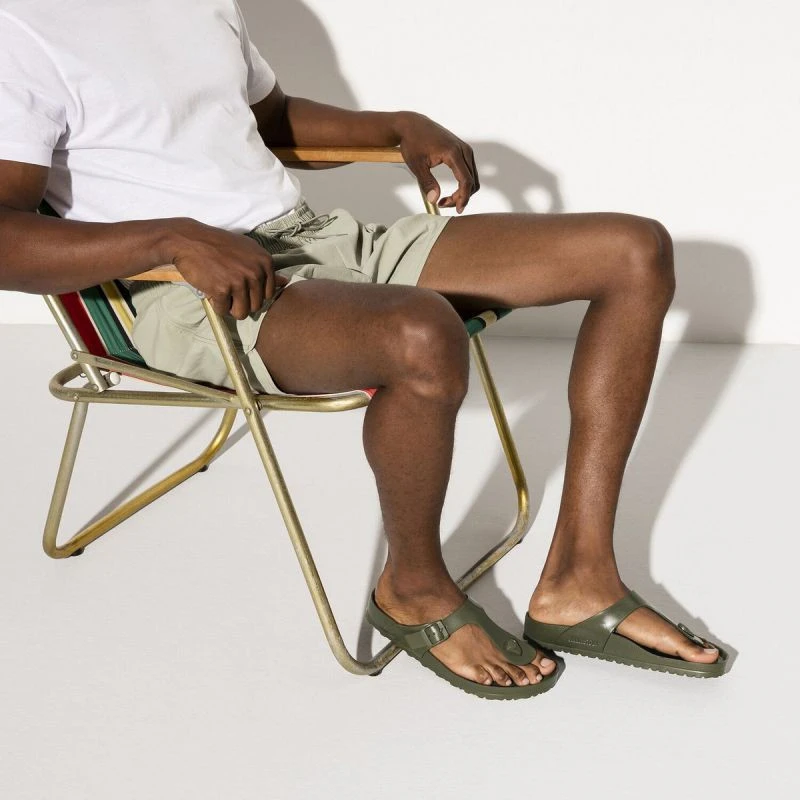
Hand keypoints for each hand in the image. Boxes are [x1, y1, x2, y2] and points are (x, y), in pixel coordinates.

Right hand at [164, 219, 286, 319]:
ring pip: (242, 313)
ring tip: (221, 292)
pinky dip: (216, 305)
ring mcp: (240, 281)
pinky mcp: (223, 289)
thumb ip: (265, 268)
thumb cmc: (218, 245)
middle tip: (227, 289)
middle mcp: (256, 272)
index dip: (253, 295)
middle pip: (256, 306)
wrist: (189, 240)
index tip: (240, 286)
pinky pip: (223, 310)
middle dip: (241, 302)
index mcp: (266, 262)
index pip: (268, 294)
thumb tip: (285, 282)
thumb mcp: (247, 250)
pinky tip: (210, 291)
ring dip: (230, 307)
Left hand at [396, 112, 479, 213]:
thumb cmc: (413, 142)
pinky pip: (470, 172)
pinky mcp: (464, 151)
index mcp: (453, 153)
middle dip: (461, 197)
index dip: (463, 198)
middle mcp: (464, 150)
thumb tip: (435, 200)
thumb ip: (427, 183)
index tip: (458, 210)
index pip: (466, 181)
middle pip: (472, 182)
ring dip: (463, 193)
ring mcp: (466, 150)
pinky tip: (451, 191)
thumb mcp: (416, 165)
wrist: (413, 125)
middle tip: (443, 204)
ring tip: (445, 199)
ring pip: (473, 178)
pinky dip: (463, 185)